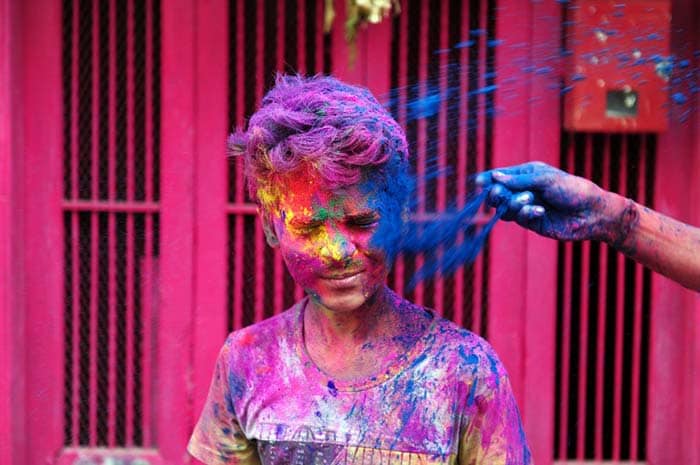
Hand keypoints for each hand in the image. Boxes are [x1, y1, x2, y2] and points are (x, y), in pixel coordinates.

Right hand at [475, 161, 626, 242]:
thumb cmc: (573, 189)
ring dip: (514, 204)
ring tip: (529, 201)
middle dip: (497, 194)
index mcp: (527, 174)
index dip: (489, 179)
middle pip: (499, 193)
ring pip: (506, 207)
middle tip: (499, 194)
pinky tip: (540, 211)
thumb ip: (519, 180)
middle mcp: (525, 190)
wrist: (592, 213)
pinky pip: (519, 218)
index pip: (502, 176)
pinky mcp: (532, 222)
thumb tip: (495, 178)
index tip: (478, 183)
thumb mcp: (545, 179)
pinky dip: (526, 213)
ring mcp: (527, 207)